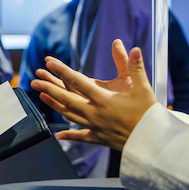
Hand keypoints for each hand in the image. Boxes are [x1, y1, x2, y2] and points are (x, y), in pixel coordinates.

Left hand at [30, 39, 156, 150]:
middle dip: (49, 88)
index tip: (49, 62)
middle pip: (66, 99)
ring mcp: (95, 127)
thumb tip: (132, 48)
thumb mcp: (142, 88)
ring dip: (54, 105)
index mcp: (103, 99)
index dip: (62, 70)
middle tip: (34, 81)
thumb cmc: (149, 114)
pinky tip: (59, 135)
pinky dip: (70, 135)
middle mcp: (95, 113)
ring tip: (41, 97)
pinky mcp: (100, 138)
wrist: (154, 141)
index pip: (78, 81)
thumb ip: (134, 67)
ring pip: (69, 116)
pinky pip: (81, 137)